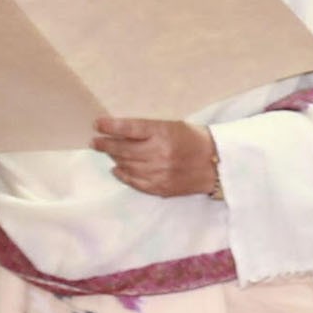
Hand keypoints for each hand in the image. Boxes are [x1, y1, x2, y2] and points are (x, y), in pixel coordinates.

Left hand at [92, 118, 221, 197]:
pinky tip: (118, 169)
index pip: (130, 128)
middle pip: (123, 149)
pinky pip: (134, 181)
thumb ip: (148, 129)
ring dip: (114, 158)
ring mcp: (159, 172)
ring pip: (126, 166)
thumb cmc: (194, 139)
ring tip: (109, 153)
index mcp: (164, 133)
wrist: (217, 164)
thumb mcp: (173, 126)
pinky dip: (123, 175)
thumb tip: (119, 132)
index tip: (97, 124)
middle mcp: (160, 153)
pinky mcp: (160, 187)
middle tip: (95, 142)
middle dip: (106, 144)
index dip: (111, 126)